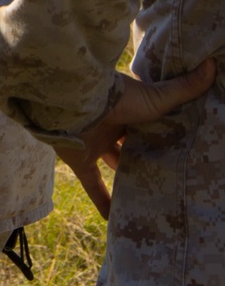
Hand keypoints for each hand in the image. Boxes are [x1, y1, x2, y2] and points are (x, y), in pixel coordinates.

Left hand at [56, 59, 215, 219]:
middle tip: (168, 174)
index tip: (179, 145)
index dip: (161, 131)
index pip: (147, 121)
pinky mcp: (80, 162)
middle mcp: (111, 125)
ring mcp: (95, 143)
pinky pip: (93, 187)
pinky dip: (103, 203)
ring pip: (113, 163)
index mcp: (129, 107)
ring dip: (126, 177)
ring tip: (148, 196)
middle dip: (145, 155)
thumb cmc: (117, 98)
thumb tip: (212, 64)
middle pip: (130, 143)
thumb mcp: (156, 97)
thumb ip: (183, 88)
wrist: (74, 105)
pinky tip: (115, 220)